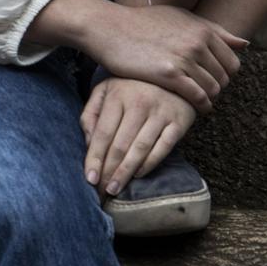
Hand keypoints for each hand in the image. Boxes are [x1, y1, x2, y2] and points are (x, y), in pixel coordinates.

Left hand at [80, 77, 197, 195]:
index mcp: (118, 95)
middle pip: (120, 145)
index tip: (90, 178)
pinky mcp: (179, 121)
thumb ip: (91, 113)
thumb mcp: (106, 90)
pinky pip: (163, 148)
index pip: (103, 133)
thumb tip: (87, 143)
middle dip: (109, 171)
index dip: (94, 158)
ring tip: (115, 189)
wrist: (173, 75)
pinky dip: (150, 164)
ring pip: (140, 149)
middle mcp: (139, 103)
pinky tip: (138, 175)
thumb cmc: (132, 87)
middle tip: (101, 191)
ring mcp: (160, 112)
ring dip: (126, 173)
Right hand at [82, 0, 248, 113]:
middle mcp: (198, 43)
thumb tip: (244, 43)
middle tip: (206, 93)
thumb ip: (213, 29)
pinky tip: (197, 109)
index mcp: (203, 29)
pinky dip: (201, 106)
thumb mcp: (181, 17)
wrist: (111, 28)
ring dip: (210, 98)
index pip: (232, 62)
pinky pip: (198, 96)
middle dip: (218, 87)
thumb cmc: (144, 22)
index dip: (225, 75)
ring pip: (213, 89)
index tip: (214, 80)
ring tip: (200, 102)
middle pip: (224, 77)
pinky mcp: (169, 74)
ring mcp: (185, 58)